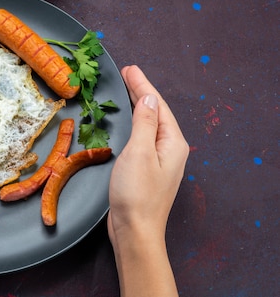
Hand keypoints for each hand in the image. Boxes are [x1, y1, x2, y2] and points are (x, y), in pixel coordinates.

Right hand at [107, 65, 188, 296]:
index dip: (143, 85)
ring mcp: (160, 161)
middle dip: (142, 92)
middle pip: (156, 113)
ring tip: (126, 90)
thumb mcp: (139, 152)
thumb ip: (145, 122)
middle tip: (127, 73)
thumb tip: (149, 97)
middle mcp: (170, 150)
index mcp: (173, 143)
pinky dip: (134, 123)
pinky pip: (143, 137)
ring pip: (149, 125)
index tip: (130, 69)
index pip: (158, 106)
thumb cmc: (136, 193)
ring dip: (138, 106)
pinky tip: (127, 121)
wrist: (134, 231)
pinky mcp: (147, 170)